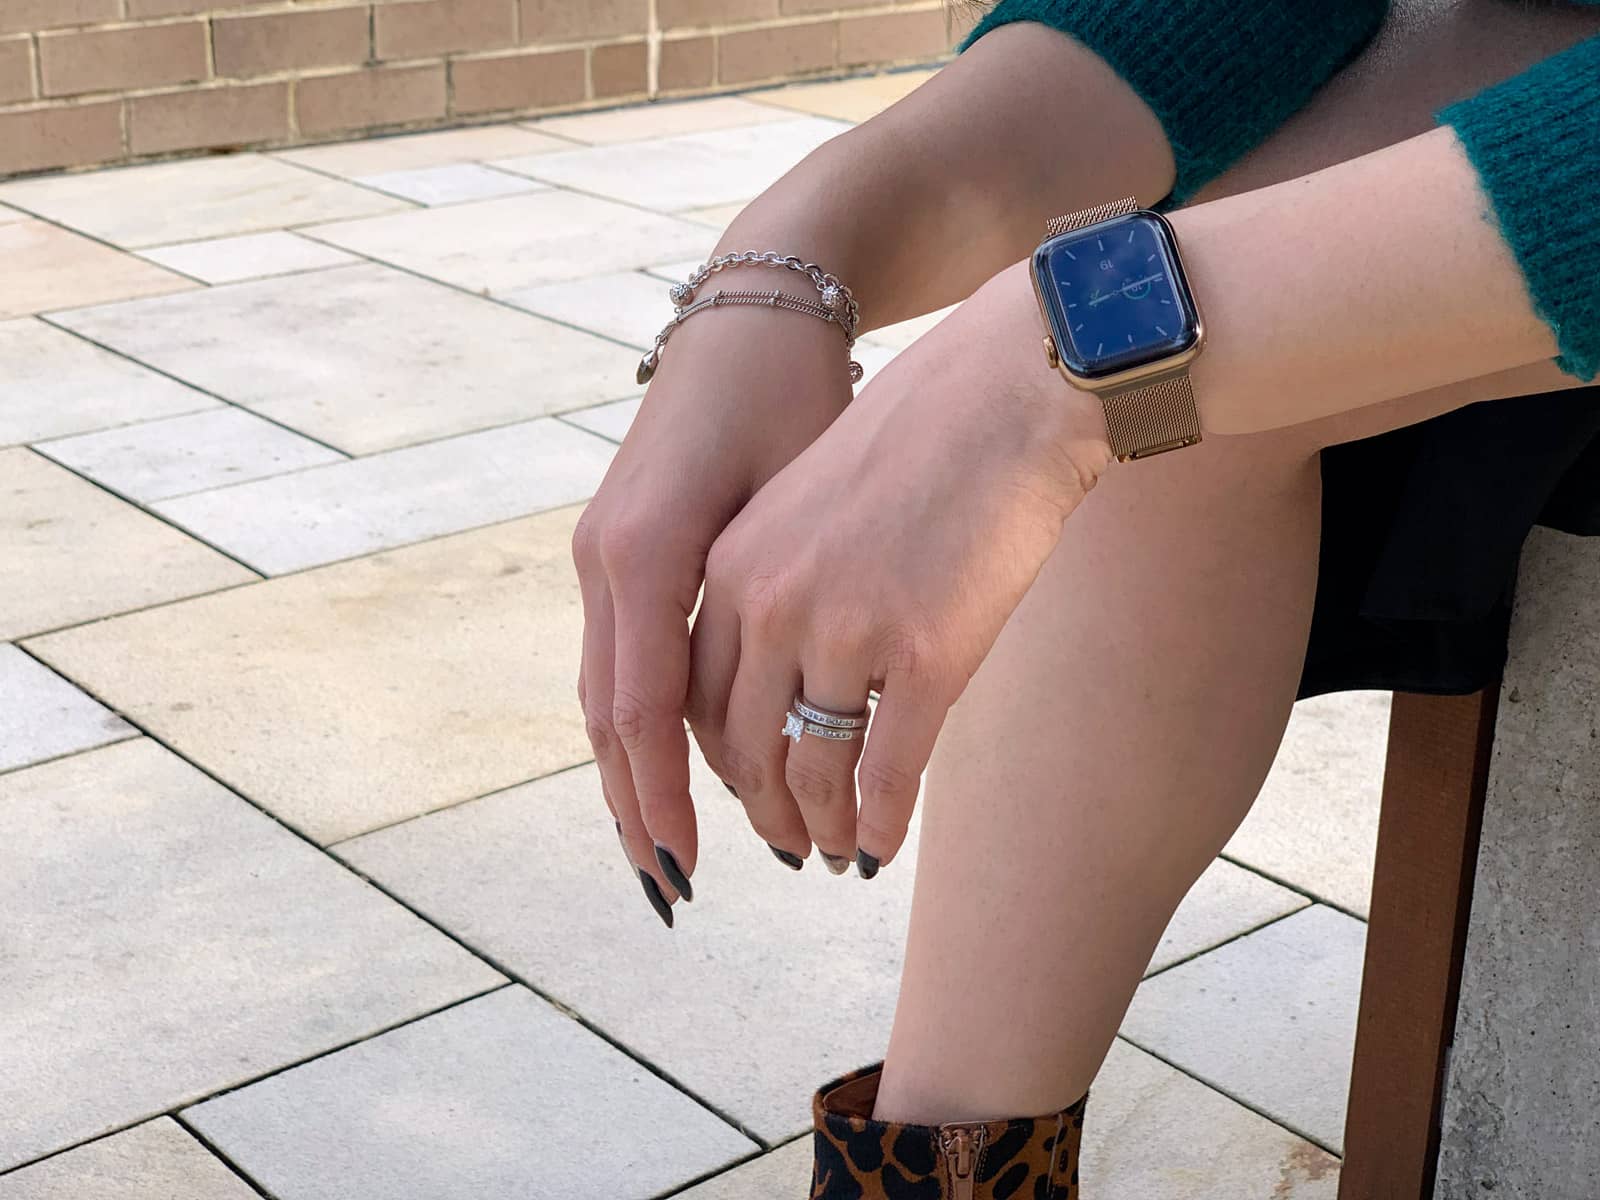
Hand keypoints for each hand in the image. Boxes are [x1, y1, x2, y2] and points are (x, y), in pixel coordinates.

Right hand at [572, 292, 855, 924]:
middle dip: (636, 805)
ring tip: (664, 848)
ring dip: (633, 774)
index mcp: (644, 552)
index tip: (686, 867)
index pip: (637, 709)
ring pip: (607, 692)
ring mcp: (604, 552)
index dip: (660, 796)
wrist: (752, 314)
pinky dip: (642, 723)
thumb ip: (771, 601)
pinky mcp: (623, 546)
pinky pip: (624, 657)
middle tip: (669, 887)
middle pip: (607, 716)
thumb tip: (787, 717)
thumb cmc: (791, 393)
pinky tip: (671, 765)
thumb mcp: (793, 488)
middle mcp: (605, 559)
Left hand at [687, 261, 1113, 873]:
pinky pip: (885, 772)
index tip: (749, 790)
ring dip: (821, 827)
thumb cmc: (919, 446)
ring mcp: (846, 629)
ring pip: (811, 770)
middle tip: (790, 841)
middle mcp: (772, 603)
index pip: (696, 700)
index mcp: (733, 565)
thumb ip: (775, 589)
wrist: (1008, 393)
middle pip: (743, 748)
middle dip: (765, 810)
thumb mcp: (807, 507)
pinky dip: (878, 823)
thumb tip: (779, 683)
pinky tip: (883, 845)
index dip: (721, 764)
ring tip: (836, 851)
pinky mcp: (925, 652)